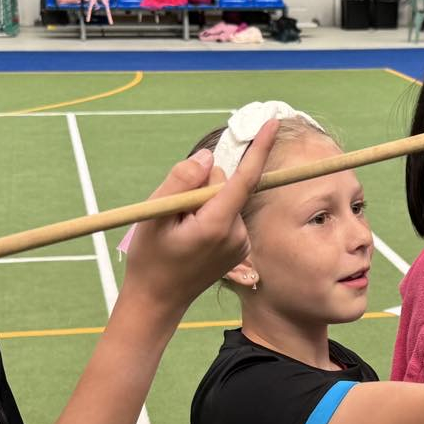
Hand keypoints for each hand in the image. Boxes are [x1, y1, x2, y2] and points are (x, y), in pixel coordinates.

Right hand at [122, 119, 277, 311]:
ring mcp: (240, 243)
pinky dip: (209, 216)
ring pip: (225, 199)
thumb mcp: (154, 215)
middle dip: (201, 188)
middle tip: (174, 216)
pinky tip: (192, 237)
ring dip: (203, 205)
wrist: (158, 299)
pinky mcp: (240, 247)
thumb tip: (209, 158)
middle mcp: (236, 234)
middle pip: (225, 185)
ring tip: (181, 231)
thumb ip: (181, 181)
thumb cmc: (150, 258)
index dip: (259, 149)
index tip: (272, 123)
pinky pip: (226, 214)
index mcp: (217, 224)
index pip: (244, 179)